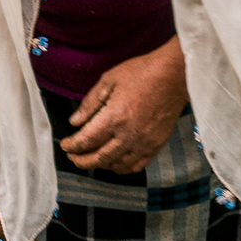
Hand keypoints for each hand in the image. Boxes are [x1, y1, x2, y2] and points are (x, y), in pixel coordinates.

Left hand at [62, 38, 188, 173]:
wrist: (174, 75)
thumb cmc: (142, 72)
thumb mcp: (109, 80)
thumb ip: (90, 103)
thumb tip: (74, 122)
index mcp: (114, 117)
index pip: (86, 140)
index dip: (72, 146)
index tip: (65, 145)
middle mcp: (128, 134)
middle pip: (99, 158)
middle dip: (82, 160)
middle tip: (73, 157)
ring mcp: (144, 142)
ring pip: (116, 165)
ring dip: (100, 165)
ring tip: (91, 159)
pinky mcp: (156, 145)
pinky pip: (136, 166)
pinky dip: (122, 168)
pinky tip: (115, 163)